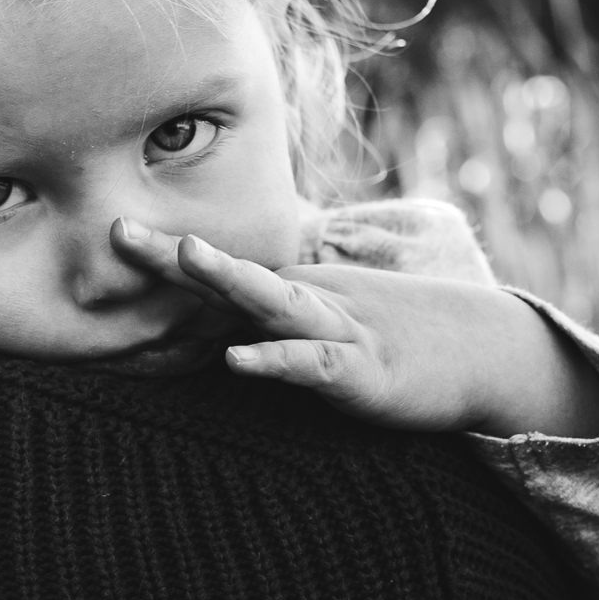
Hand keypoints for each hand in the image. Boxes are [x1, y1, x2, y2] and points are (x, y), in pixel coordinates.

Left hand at [110, 220, 598, 438]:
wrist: (487, 350)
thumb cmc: (401, 340)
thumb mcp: (330, 326)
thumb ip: (276, 324)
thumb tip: (219, 335)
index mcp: (295, 293)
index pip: (218, 275)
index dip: (165, 258)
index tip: (111, 234)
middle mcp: (309, 300)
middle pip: (232, 274)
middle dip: (173, 255)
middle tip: (118, 229)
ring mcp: (337, 330)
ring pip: (273, 301)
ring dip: (228, 278)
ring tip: (186, 252)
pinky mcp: (362, 370)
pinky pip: (312, 363)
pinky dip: (276, 360)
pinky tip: (238, 360)